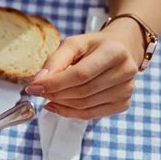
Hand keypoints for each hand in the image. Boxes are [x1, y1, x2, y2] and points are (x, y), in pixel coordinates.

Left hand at [25, 20, 145, 118]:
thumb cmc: (94, 47)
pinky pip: (91, 115)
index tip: (33, 87)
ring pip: (85, 106)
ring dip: (60, 104)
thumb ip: (55, 61)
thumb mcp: (73, 44)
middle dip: (55, 94)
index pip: (80, 75)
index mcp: (115, 51)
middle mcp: (126, 71)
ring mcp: (127, 90)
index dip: (54, 83)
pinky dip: (70, 113)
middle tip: (39, 91)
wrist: (121, 50)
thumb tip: (39, 82)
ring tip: (48, 95)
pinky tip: (58, 105)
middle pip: (82, 92)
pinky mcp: (124, 103)